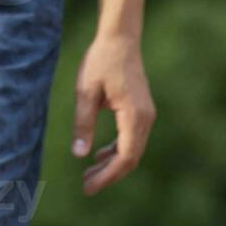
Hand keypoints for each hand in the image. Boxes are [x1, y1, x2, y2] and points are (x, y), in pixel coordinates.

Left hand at [72, 33, 154, 194]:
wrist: (120, 39)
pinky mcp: (142, 113)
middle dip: (108, 175)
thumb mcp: (85, 92)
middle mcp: (145, 119)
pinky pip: (132, 140)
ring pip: (132, 152)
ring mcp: (146, 116)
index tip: (88, 187)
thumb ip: (83, 123)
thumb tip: (79, 155)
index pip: (125, 157)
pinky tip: (99, 156)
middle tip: (85, 186)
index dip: (107, 176)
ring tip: (88, 174)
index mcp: (134, 115)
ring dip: (112, 165)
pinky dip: (117, 152)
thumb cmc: (101, 61)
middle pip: (131, 159)